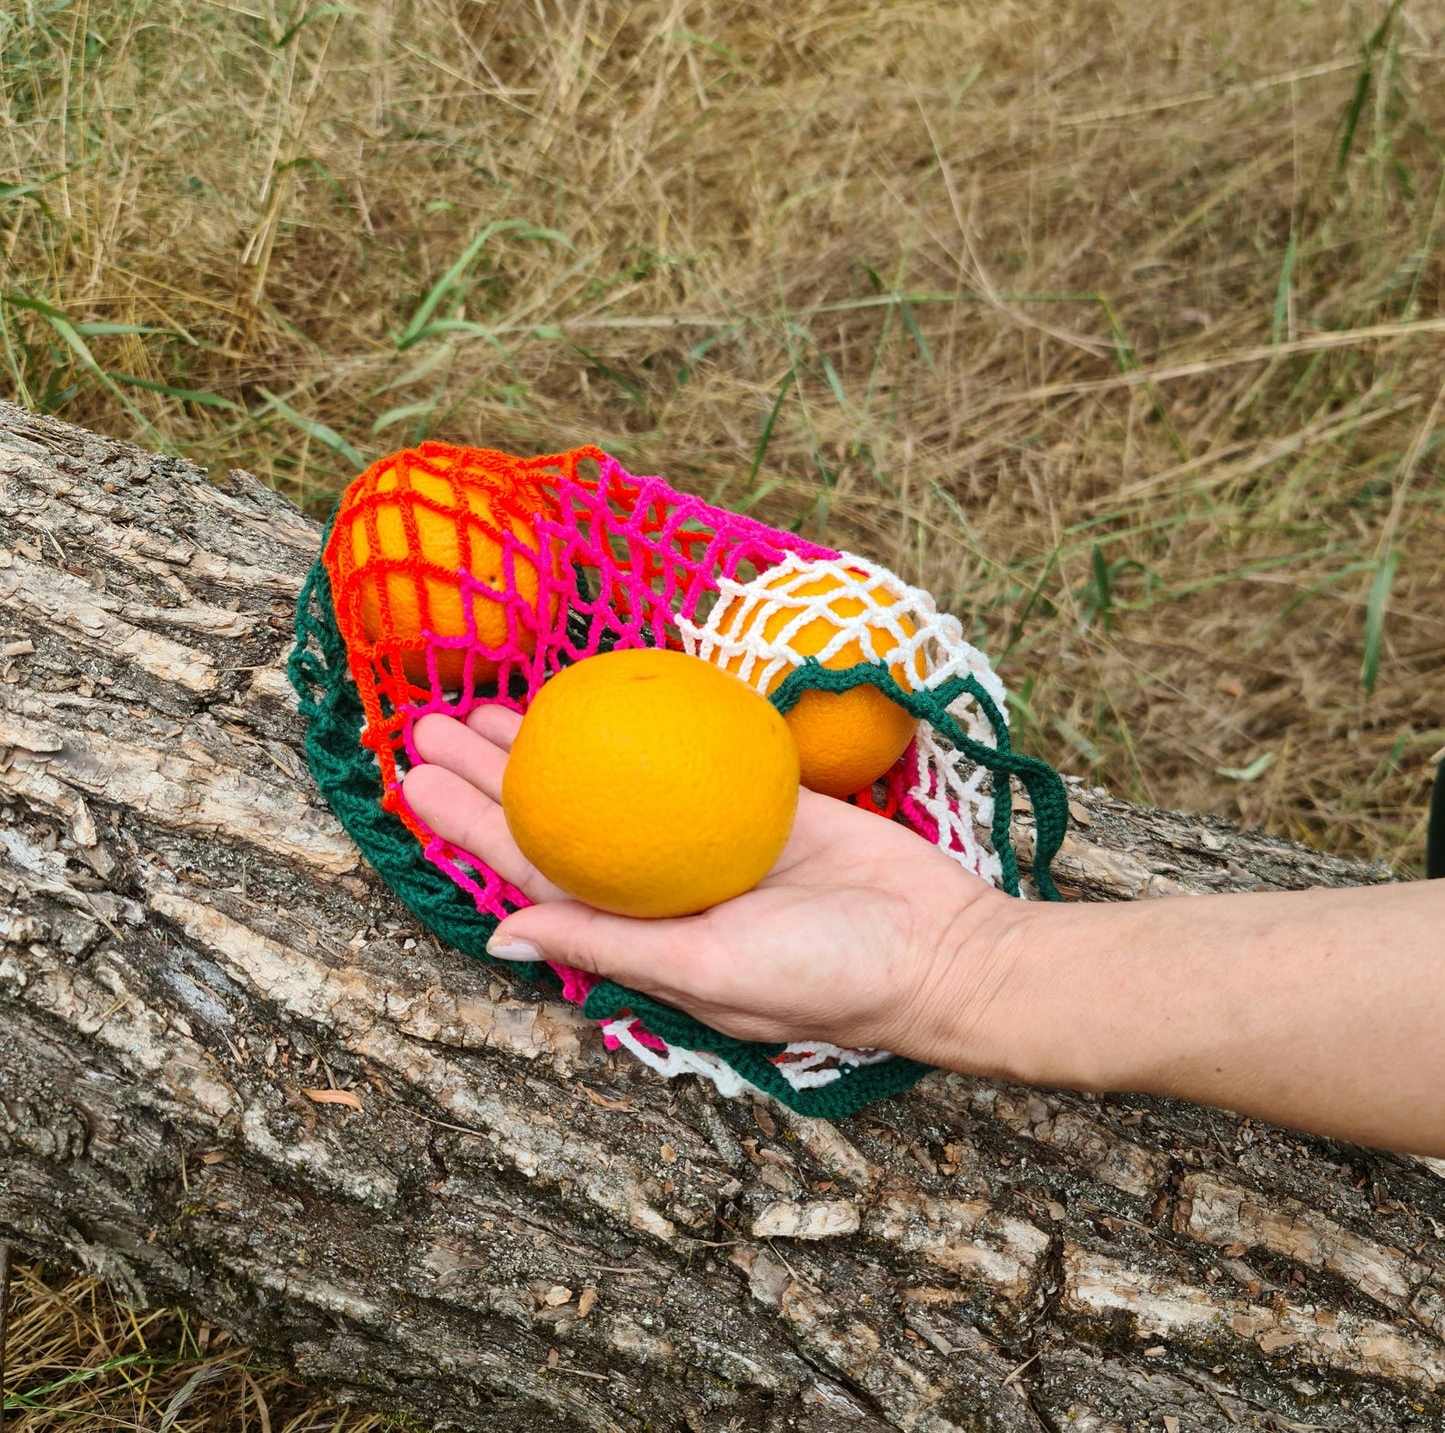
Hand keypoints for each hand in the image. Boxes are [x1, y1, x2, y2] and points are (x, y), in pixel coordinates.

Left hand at [401, 706, 1026, 1064]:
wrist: (938, 946)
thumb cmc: (824, 979)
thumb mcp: (707, 974)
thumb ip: (608, 948)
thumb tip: (497, 940)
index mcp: (637, 932)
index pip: (533, 870)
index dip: (470, 826)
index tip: (415, 780)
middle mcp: (659, 884)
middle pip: (558, 816)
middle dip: (492, 773)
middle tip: (430, 720)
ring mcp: (705, 837)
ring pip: (609, 777)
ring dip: (552, 742)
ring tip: (490, 702)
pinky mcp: (755, 798)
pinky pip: (685, 753)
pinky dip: (641, 723)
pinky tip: (603, 695)